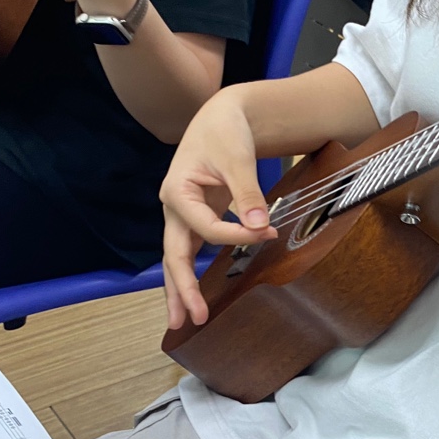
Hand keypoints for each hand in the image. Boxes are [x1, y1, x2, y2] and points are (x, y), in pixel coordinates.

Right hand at [159, 89, 277, 329]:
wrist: (222, 117)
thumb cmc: (225, 132)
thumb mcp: (237, 158)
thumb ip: (246, 192)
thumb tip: (258, 225)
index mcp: (177, 191)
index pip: (205, 228)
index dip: (235, 235)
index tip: (266, 232)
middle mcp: (173, 207)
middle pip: (173, 255)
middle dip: (182, 289)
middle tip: (192, 319)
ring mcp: (181, 216)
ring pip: (176, 259)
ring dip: (179, 290)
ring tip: (182, 321)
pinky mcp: (193, 219)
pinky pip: (189, 251)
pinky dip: (189, 275)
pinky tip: (192, 298)